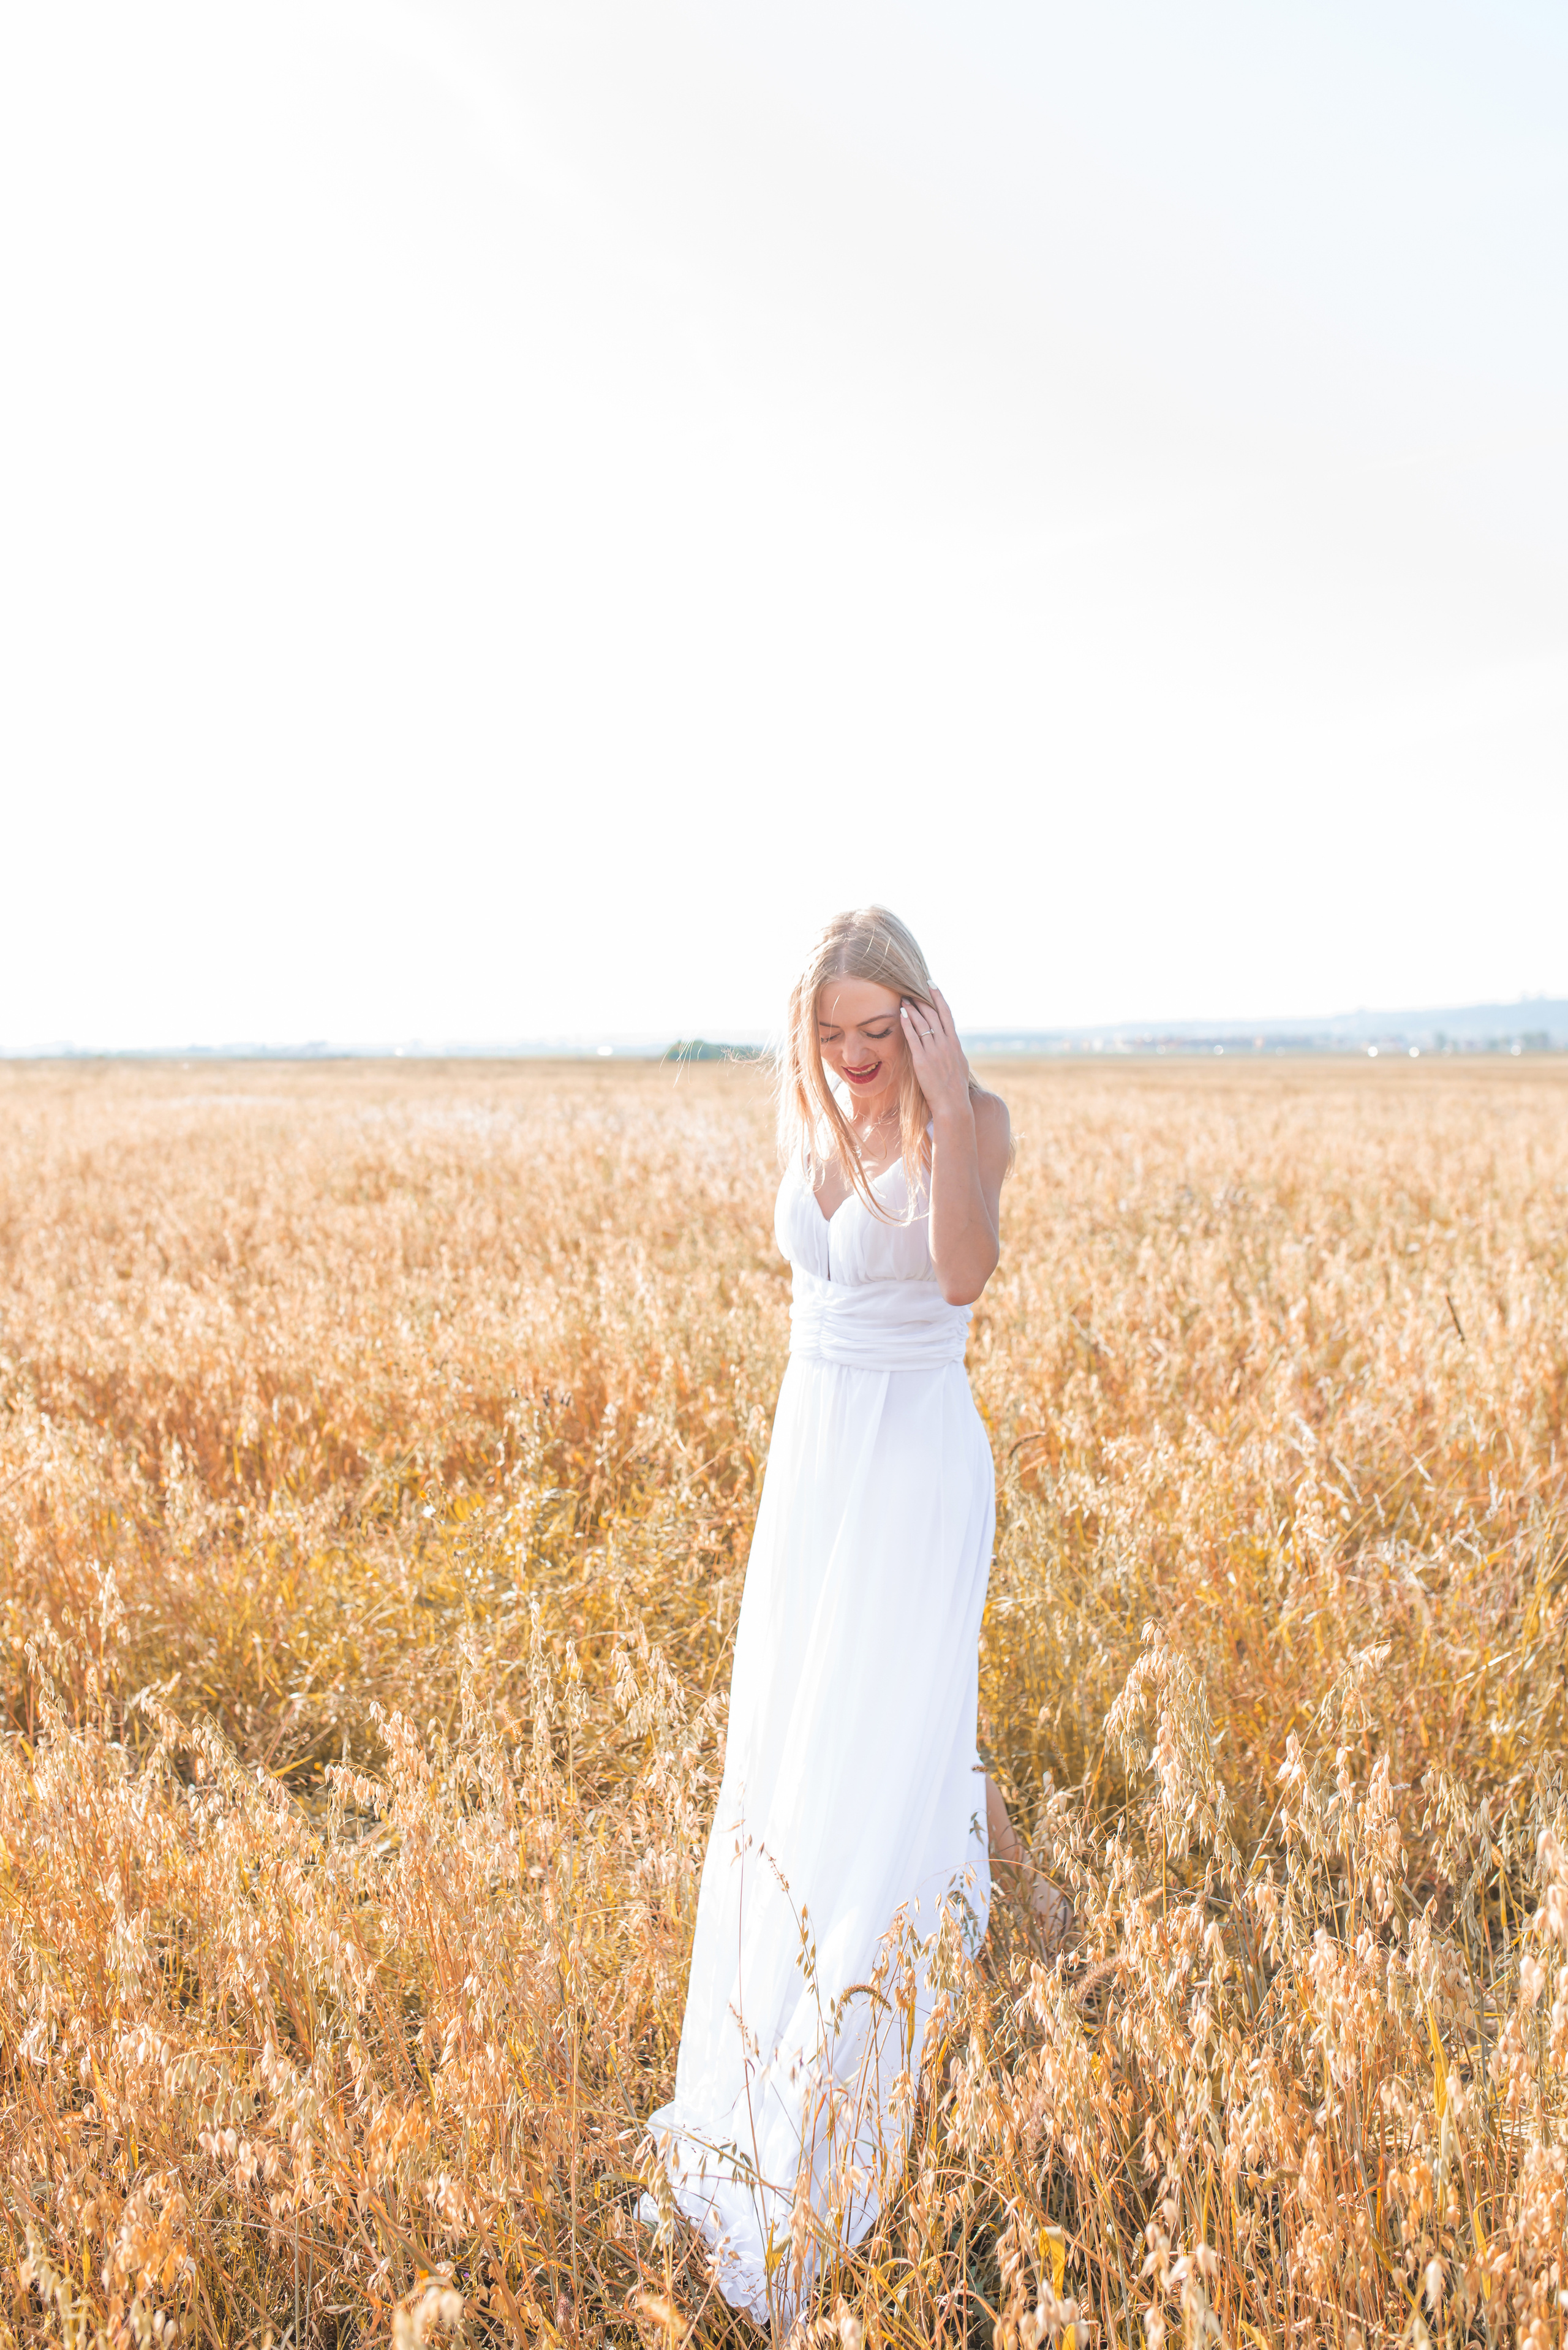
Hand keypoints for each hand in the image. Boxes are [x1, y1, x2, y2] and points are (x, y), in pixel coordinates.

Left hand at [900, 986, 971, 1120]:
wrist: (952, 1103)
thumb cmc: (956, 1087)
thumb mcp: (960, 1064)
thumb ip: (954, 1050)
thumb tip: (952, 1042)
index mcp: (955, 1043)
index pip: (946, 1014)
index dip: (938, 998)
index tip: (931, 985)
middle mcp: (945, 1044)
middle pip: (932, 1015)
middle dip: (921, 1000)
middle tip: (910, 990)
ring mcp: (934, 1051)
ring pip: (922, 1023)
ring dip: (912, 1009)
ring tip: (903, 999)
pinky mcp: (922, 1061)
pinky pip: (913, 1038)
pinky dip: (907, 1024)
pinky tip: (901, 1014)